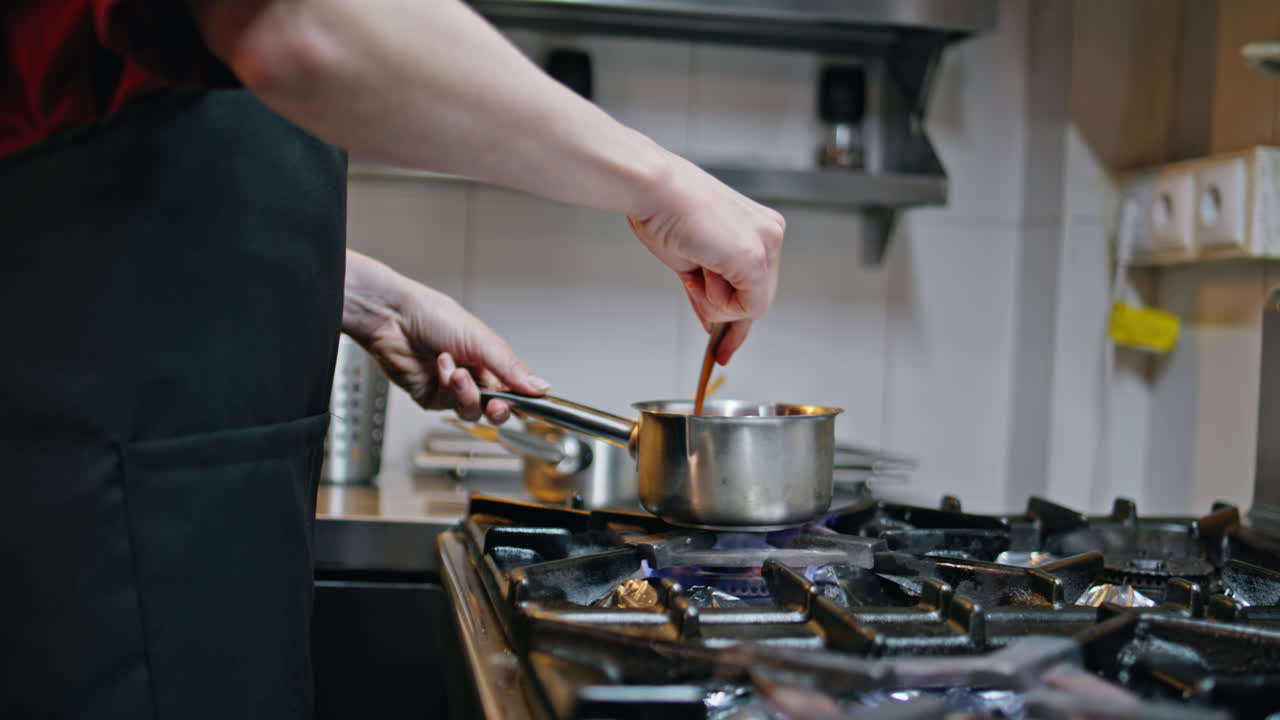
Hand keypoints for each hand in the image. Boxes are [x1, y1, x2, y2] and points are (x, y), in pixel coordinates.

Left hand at [342, 251, 547, 422]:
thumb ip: (512, 368)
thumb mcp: (482, 340)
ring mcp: (452, 389)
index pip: (515, 388)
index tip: (530, 405)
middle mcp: (474, 375)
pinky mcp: (432, 398)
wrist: (394, 318)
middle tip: (498, 403)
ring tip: (457, 372)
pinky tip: (442, 367)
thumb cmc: (434, 316)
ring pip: (473, 411)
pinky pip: (449, 407)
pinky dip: (448, 388)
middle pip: (496, 408)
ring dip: (467, 393)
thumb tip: (540, 386)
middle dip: (498, 408)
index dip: (523, 400)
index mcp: (490, 359)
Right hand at [626, 156, 784, 363]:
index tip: (723, 346)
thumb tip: (710, 322)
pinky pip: (747, 308)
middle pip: (757, 299)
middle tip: (694, 284)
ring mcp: (767, 245)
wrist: (653, 189)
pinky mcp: (755, 259)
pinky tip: (700, 270)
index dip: (736, 316)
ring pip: (751, 307)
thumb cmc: (663, 211)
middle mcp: (770, 234)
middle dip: (723, 308)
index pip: (757, 285)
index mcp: (757, 228)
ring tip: (694, 263)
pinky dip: (717, 302)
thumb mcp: (691, 259)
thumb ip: (707, 291)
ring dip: (714, 300)